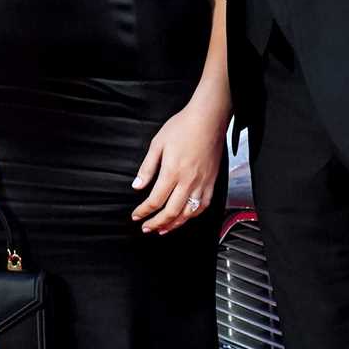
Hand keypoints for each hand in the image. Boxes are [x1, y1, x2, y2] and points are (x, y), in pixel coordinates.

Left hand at [131, 99, 226, 233]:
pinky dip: (192, 216)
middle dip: (156, 223)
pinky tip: (184, 217)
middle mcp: (188, 181)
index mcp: (172, 172)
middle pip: (171, 212)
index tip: (136, 216)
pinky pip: (203, 206)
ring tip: (163, 229)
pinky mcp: (212, 182)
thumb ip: (147, 168)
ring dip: (174, 224)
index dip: (144, 211)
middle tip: (146, 228)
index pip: (155, 200)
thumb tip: (137, 186)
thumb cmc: (183, 127)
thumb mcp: (158, 144)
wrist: (208, 119)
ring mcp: (202, 183)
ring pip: (188, 213)